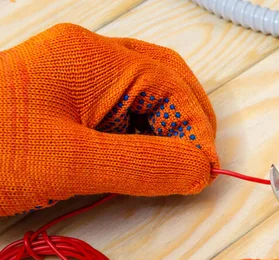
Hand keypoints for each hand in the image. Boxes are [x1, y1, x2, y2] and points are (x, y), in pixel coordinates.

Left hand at [0, 24, 217, 215]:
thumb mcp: (72, 162)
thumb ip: (146, 165)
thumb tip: (201, 168)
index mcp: (92, 58)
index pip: (169, 86)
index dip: (196, 129)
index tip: (206, 171)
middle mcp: (85, 59)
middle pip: (162, 81)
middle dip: (187, 121)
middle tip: (198, 163)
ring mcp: (71, 79)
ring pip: (140, 99)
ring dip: (163, 132)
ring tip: (168, 168)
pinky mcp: (60, 104)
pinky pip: (115, 115)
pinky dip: (136, 139)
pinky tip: (135, 165)